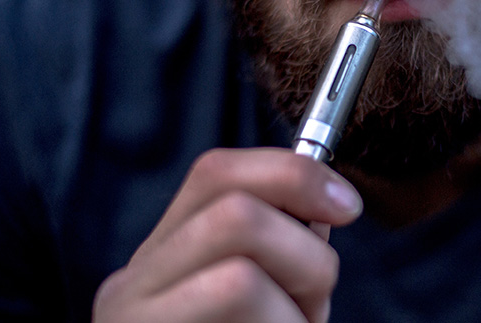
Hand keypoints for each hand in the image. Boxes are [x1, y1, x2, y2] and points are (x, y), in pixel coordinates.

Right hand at [93, 148, 362, 321]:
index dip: (294, 175)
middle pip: (235, 215)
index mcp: (159, 258)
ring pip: (239, 278)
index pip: (217, 172)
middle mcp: (131, 287)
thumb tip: (331, 201)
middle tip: (314, 307)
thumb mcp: (258, 302)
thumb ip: (281, 251)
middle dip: (307, 258)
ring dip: (296, 314)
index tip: (348, 207)